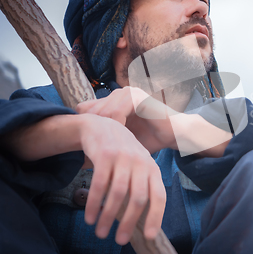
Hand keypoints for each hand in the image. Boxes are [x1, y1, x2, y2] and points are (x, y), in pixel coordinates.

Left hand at [77, 86, 231, 157]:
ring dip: (102, 132)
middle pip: (90, 111)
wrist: (174, 134)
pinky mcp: (137, 96)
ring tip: (105, 148)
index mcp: (113, 99)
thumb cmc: (149, 139)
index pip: (84, 109)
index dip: (84, 128)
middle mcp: (118, 92)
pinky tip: (119, 140)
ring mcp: (128, 92)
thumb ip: (102, 143)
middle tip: (93, 150)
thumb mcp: (121, 141)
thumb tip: (77, 161)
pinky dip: (115, 127)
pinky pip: (116, 112)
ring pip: (102, 112)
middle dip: (91, 132)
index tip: (85, 148)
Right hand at [78, 114, 165, 244]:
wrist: (101, 127)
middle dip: (129, 223)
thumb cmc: (122, 154)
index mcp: (152, 168)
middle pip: (138, 198)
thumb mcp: (138, 166)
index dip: (156, 217)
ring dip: (108, 217)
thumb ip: (142, 187)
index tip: (149, 236)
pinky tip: (89, 218)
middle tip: (120, 241)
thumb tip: (142, 221)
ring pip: (118, 193)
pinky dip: (94, 204)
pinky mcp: (105, 155)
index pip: (159, 196)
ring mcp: (123, 157)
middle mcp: (141, 162)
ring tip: (101, 233)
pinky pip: (100, 184)